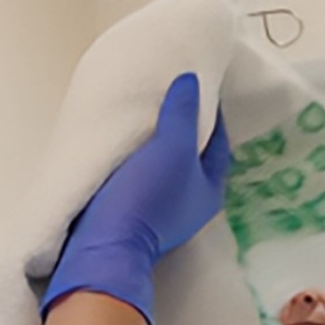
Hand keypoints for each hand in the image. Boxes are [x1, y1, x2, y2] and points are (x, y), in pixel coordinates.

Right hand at [42, 73, 230, 324]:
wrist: (104, 243)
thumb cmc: (147, 196)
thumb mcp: (172, 147)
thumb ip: (183, 113)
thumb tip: (191, 81)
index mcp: (209, 189)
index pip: (220, 143)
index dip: (213, 113)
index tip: (199, 87)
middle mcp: (191, 203)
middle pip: (194, 155)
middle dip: (186, 127)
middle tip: (172, 97)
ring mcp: (163, 212)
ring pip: (167, 166)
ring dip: (160, 143)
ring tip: (148, 114)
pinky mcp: (135, 214)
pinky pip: (144, 176)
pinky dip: (141, 158)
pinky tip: (127, 143)